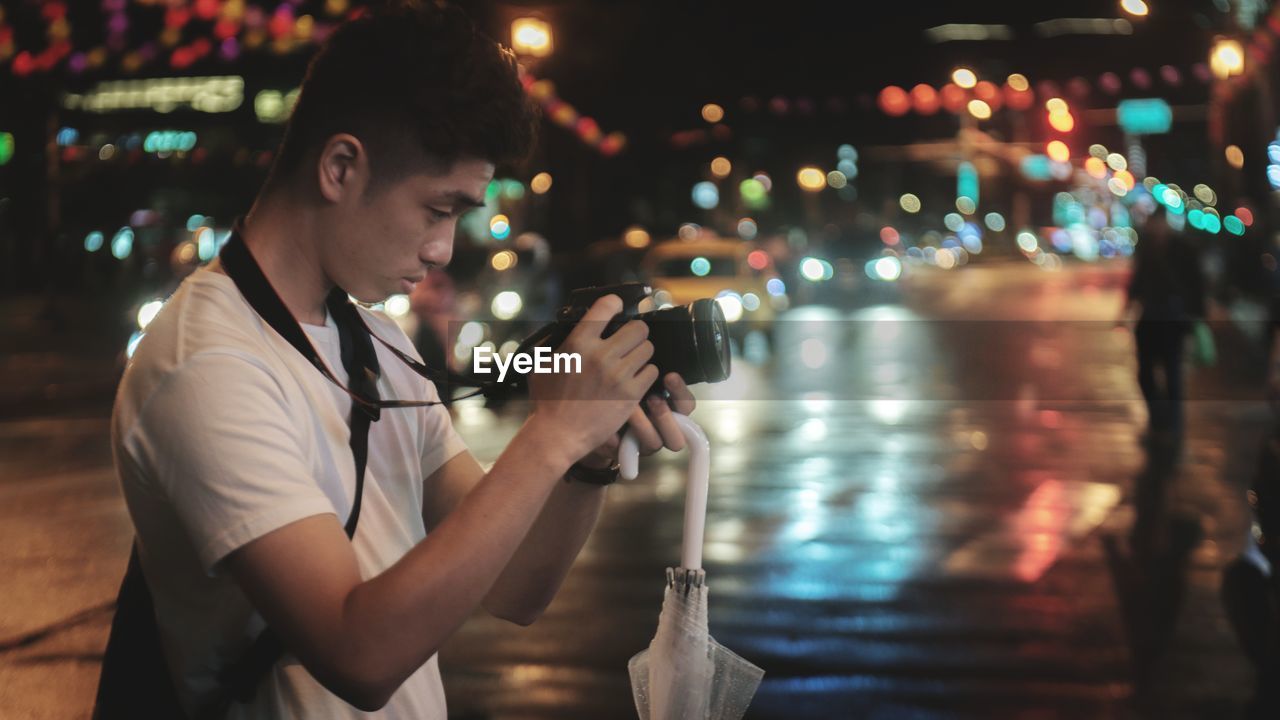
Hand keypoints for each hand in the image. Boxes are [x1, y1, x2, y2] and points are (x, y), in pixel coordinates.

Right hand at [527, 295, 657, 461]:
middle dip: (635, 333)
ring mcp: (618, 375)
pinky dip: (646, 374)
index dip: (615, 304)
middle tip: (629, 341)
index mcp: (578, 343)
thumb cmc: (546, 401)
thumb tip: (562, 329)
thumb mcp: (542, 365)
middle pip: (638, 328)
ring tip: (632, 362)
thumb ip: (554, 344)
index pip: (607, 306)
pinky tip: (635, 379)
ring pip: (648, 349)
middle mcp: (600, 355)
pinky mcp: (630, 394)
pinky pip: (652, 372)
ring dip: (641, 354)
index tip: (616, 308)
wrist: (557, 435)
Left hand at [578, 373, 697, 467]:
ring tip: (629, 410)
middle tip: (652, 398)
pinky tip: (609, 430)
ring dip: (643, 425)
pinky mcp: (624, 451)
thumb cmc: (611, 389)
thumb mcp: (628, 374)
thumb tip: (643, 344)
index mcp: (667, 408)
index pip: (686, 404)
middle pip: (679, 433)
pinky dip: (617, 439)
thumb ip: (639, 364)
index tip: (670, 376)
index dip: (681, 393)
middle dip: (665, 415)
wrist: (586, 415)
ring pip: (655, 443)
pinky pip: (627, 450)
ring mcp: (642, 442)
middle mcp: (659, 429)